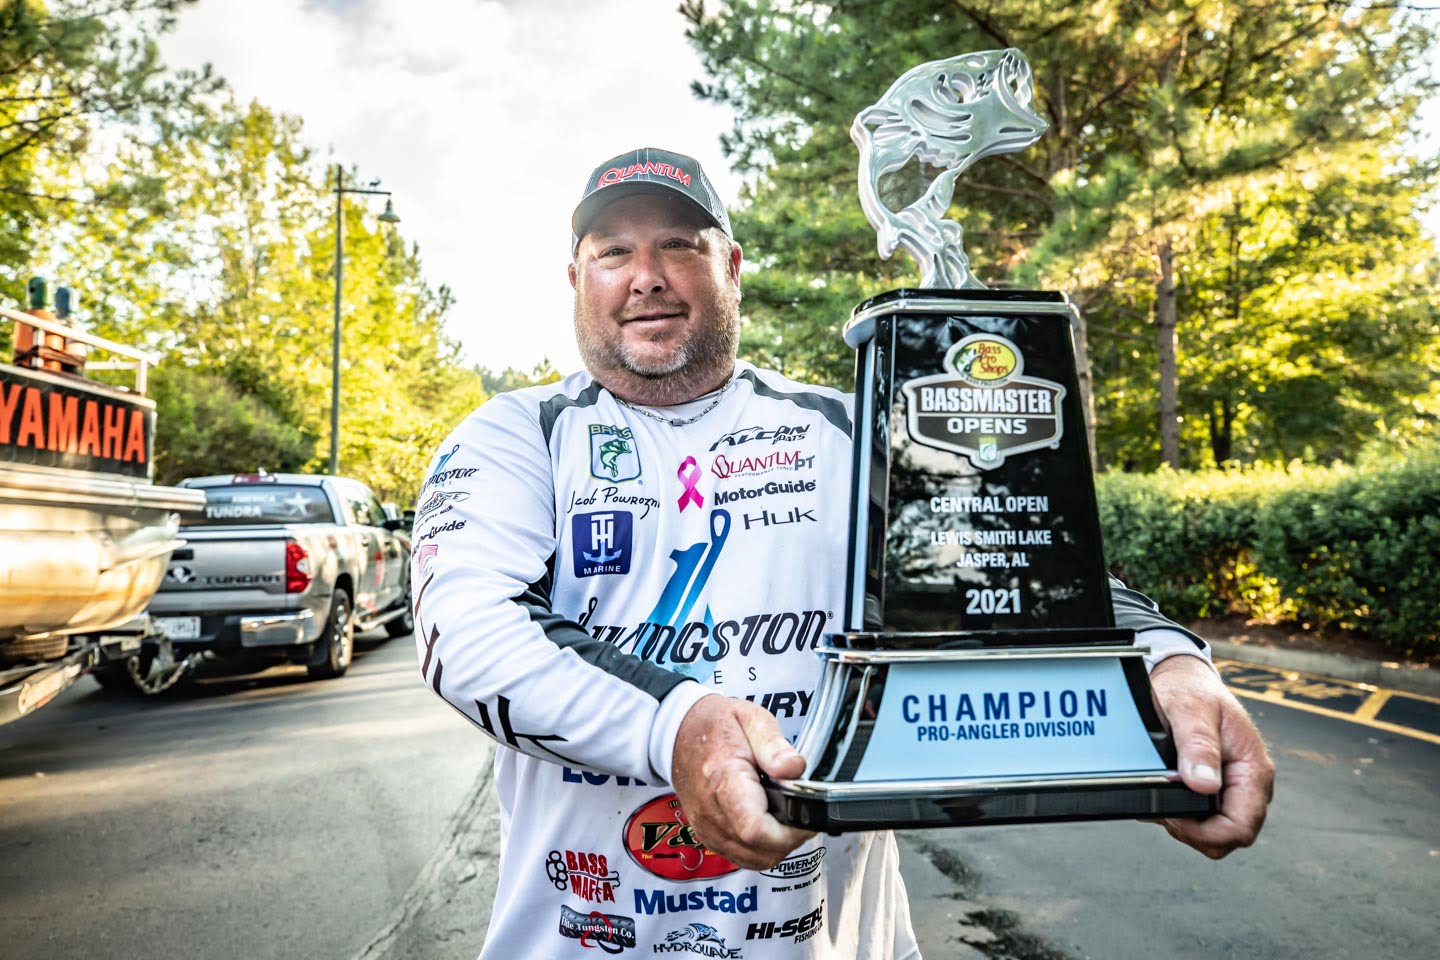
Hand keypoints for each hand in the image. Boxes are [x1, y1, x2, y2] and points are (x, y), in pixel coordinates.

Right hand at [669, 694, 814, 869]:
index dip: (790, 830)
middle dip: (791, 837)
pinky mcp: (709, 836)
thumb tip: (795, 769)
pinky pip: (743, 857)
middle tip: (802, 810)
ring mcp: (708, 828)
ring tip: (787, 815)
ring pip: (756, 859)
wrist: (679, 733)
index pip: (755, 828)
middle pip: (761, 849)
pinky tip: (770, 823)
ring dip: (779, 845)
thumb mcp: (750, 718)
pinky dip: (763, 848)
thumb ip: (774, 745)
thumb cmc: (716, 725)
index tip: (806, 812)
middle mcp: (711, 811)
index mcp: (724, 779)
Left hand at [1150, 655, 1275, 858]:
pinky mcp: (1215, 786)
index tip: (1174, 815)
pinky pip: (1204, 815)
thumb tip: (1203, 785)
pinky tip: (1163, 796)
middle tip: (1164, 810)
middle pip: (1229, 836)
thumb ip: (1198, 746)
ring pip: (1216, 831)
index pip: (1242, 827)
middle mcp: (1248, 783)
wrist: (1184, 679)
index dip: (1206, 833)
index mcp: (1252, 769)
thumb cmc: (1191, 690)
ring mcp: (1232, 786)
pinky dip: (1181, 813)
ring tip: (1161, 799)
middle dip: (1194, 832)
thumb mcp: (1191, 710)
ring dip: (1186, 824)